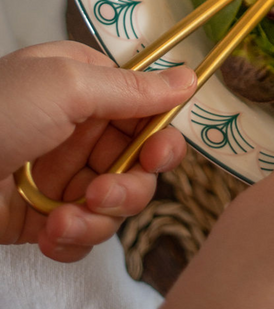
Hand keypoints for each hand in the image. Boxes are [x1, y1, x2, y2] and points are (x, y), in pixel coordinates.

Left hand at [0, 41, 196, 261]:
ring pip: (118, 198)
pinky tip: (51, 234)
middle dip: (132, 180)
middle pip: (140, 158)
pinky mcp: (42, 218)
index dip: (161, 132)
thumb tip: (190, 78)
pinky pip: (86, 231)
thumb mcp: (67, 85)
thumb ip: (133, 88)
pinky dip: (76, 237)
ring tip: (66, 216)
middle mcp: (79, 128)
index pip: (146, 108)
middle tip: (108, 190)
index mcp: (85, 84)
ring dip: (101, 213)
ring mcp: (61, 174)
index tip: (160, 152)